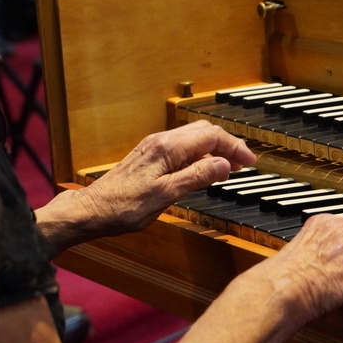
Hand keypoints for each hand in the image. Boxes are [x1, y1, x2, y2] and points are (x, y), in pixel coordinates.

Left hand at [36, 121, 254, 248]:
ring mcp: (153, 148)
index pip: (211, 136)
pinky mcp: (148, 156)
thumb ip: (196, 177)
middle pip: (203, 132)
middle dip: (227, 145)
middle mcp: (161, 142)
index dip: (234, 147)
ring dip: (213, 149)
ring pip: (192, 139)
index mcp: (167, 149)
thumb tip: (223, 164)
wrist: (92, 210)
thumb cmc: (124, 207)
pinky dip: (198, 154)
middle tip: (243, 163)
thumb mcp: (166, 195)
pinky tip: (202, 169)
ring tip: (228, 167)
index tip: (249, 161)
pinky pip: (181, 147)